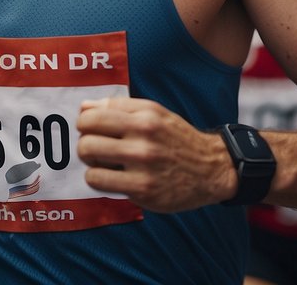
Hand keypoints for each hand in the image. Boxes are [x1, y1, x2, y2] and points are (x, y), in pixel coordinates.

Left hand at [76, 97, 233, 211]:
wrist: (211, 168)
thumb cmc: (177, 139)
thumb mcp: (155, 112)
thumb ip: (119, 107)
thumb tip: (84, 107)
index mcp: (145, 116)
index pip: (93, 114)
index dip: (85, 122)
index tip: (91, 129)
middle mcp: (144, 137)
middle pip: (87, 137)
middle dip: (85, 143)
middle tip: (95, 148)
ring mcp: (143, 164)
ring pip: (89, 158)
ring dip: (90, 162)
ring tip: (102, 163)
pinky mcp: (142, 189)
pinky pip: (99, 181)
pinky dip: (98, 179)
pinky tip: (111, 177)